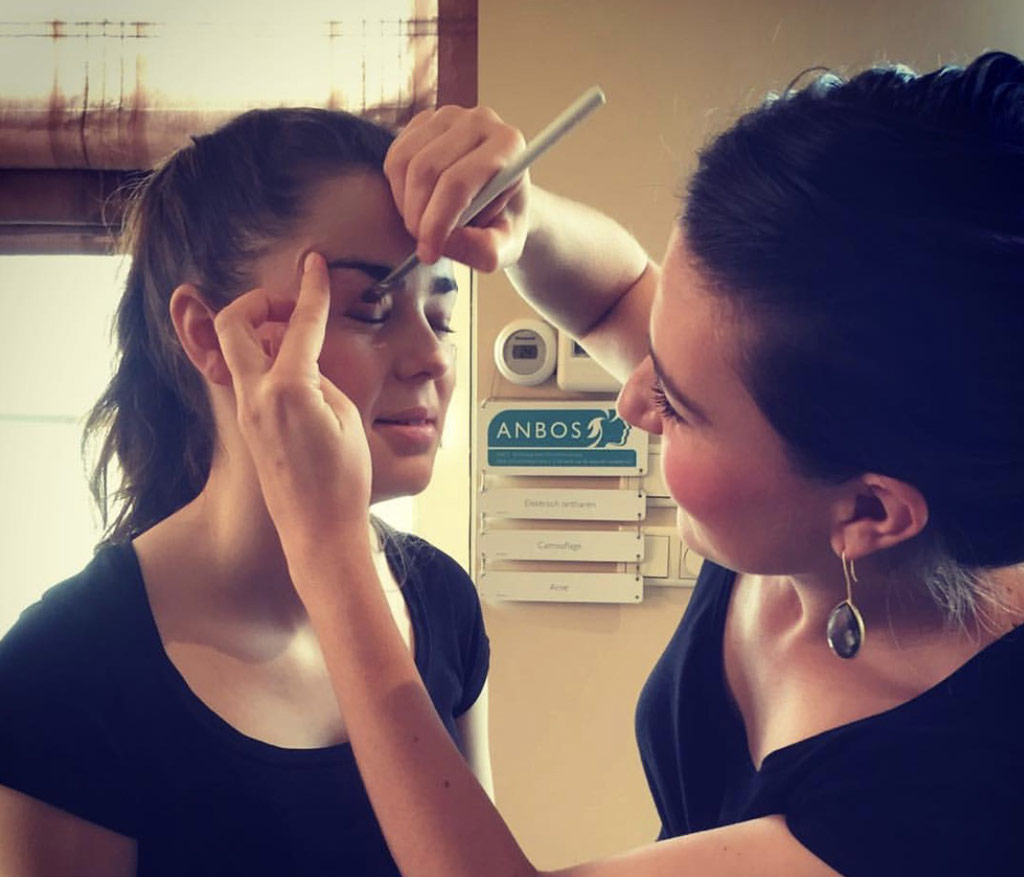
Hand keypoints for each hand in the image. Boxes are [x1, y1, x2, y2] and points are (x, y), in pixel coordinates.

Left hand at [213, 252, 371, 540]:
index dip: (311, 288)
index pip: (300, 322)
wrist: (318, 532)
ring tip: (299, 340)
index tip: (315, 264)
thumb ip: (322, 377)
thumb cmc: (341, 482)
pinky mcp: (249, 427)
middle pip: (234, 323)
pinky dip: (265, 360)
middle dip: (257, 302)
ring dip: (260, 331)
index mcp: (287, 388)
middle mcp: (256, 395)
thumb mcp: (345, 416)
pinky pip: (247, 376)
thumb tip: (305, 361)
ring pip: (235, 349)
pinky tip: (297, 372)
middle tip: (290, 305)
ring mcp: (247, 412)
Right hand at [385, 105, 529, 270]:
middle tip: (424, 245)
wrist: (500, 201)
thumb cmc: (504, 223)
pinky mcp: (425, 121)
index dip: (436, 223)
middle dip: (417, 216)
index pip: (458, 182)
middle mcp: (479, 121)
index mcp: (508, 146)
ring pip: (404, 163)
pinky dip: (398, 190)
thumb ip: (485, 251)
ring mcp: (449, 115)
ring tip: (424, 225)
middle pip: (426, 170)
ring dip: (405, 205)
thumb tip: (447, 242)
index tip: (429, 254)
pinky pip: (395, 157)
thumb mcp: (506, 247)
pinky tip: (418, 204)